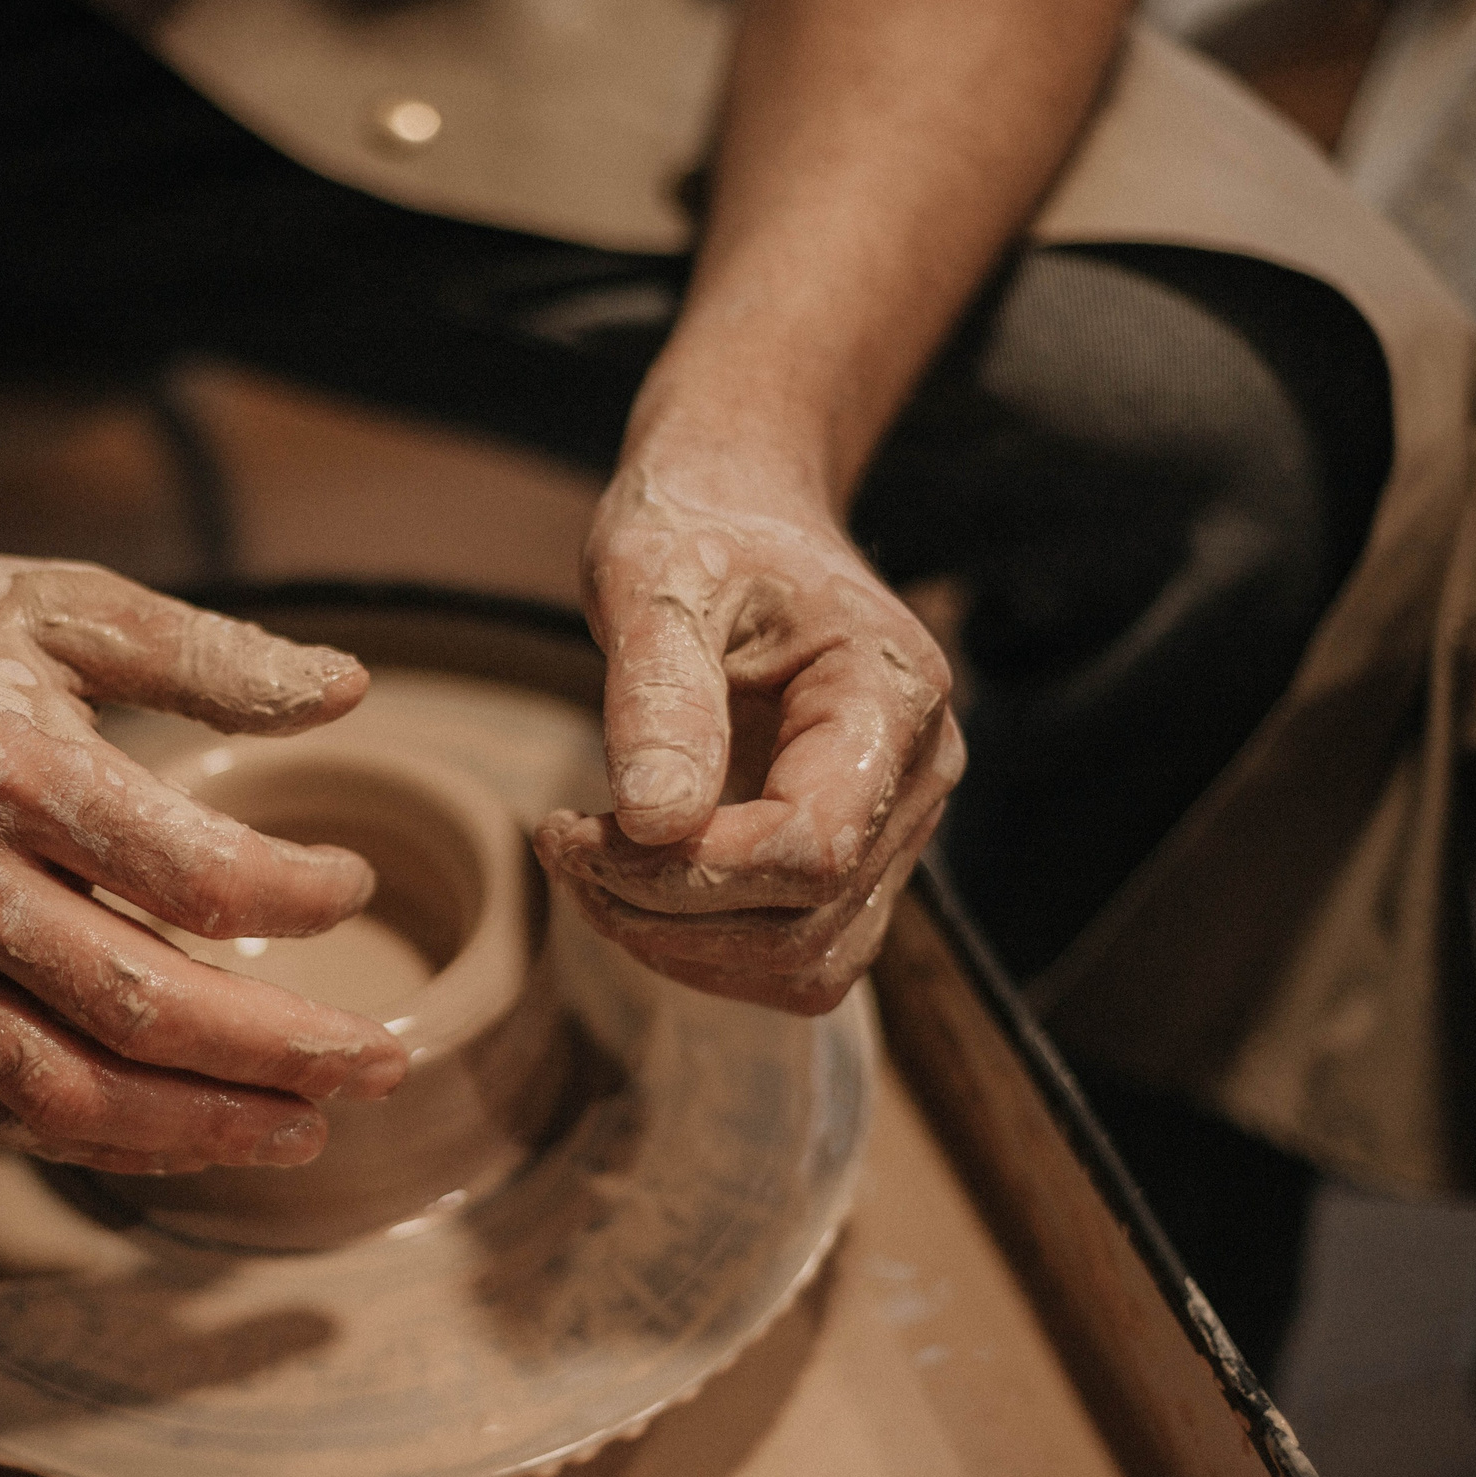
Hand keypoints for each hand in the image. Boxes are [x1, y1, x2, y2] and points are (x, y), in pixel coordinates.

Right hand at [0, 512, 407, 1171]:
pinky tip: (184, 1135)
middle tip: (384, 1068)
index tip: (355, 886)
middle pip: (146, 1010)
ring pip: (67, 1093)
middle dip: (283, 1055)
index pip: (196, 877)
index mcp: (17, 769)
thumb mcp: (61, 600)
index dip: (300, 898)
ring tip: (304, 1132)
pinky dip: (98, 1141)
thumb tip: (351, 691)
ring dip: (199, 1129)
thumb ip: (209, 654)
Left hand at [535, 468, 963, 1014]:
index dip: (688, 871)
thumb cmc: (697, 527)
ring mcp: (890, 828)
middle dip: (662, 910)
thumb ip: (660, 695)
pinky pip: (790, 954)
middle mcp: (914, 776)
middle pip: (807, 921)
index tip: (571, 830)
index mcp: (892, 696)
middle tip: (561, 845)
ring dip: (675, 943)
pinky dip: (696, 945)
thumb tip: (656, 824)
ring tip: (586, 864)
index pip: (814, 847)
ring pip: (804, 963)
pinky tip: (625, 880)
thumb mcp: (654, 576)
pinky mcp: (849, 862)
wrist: (737, 513)